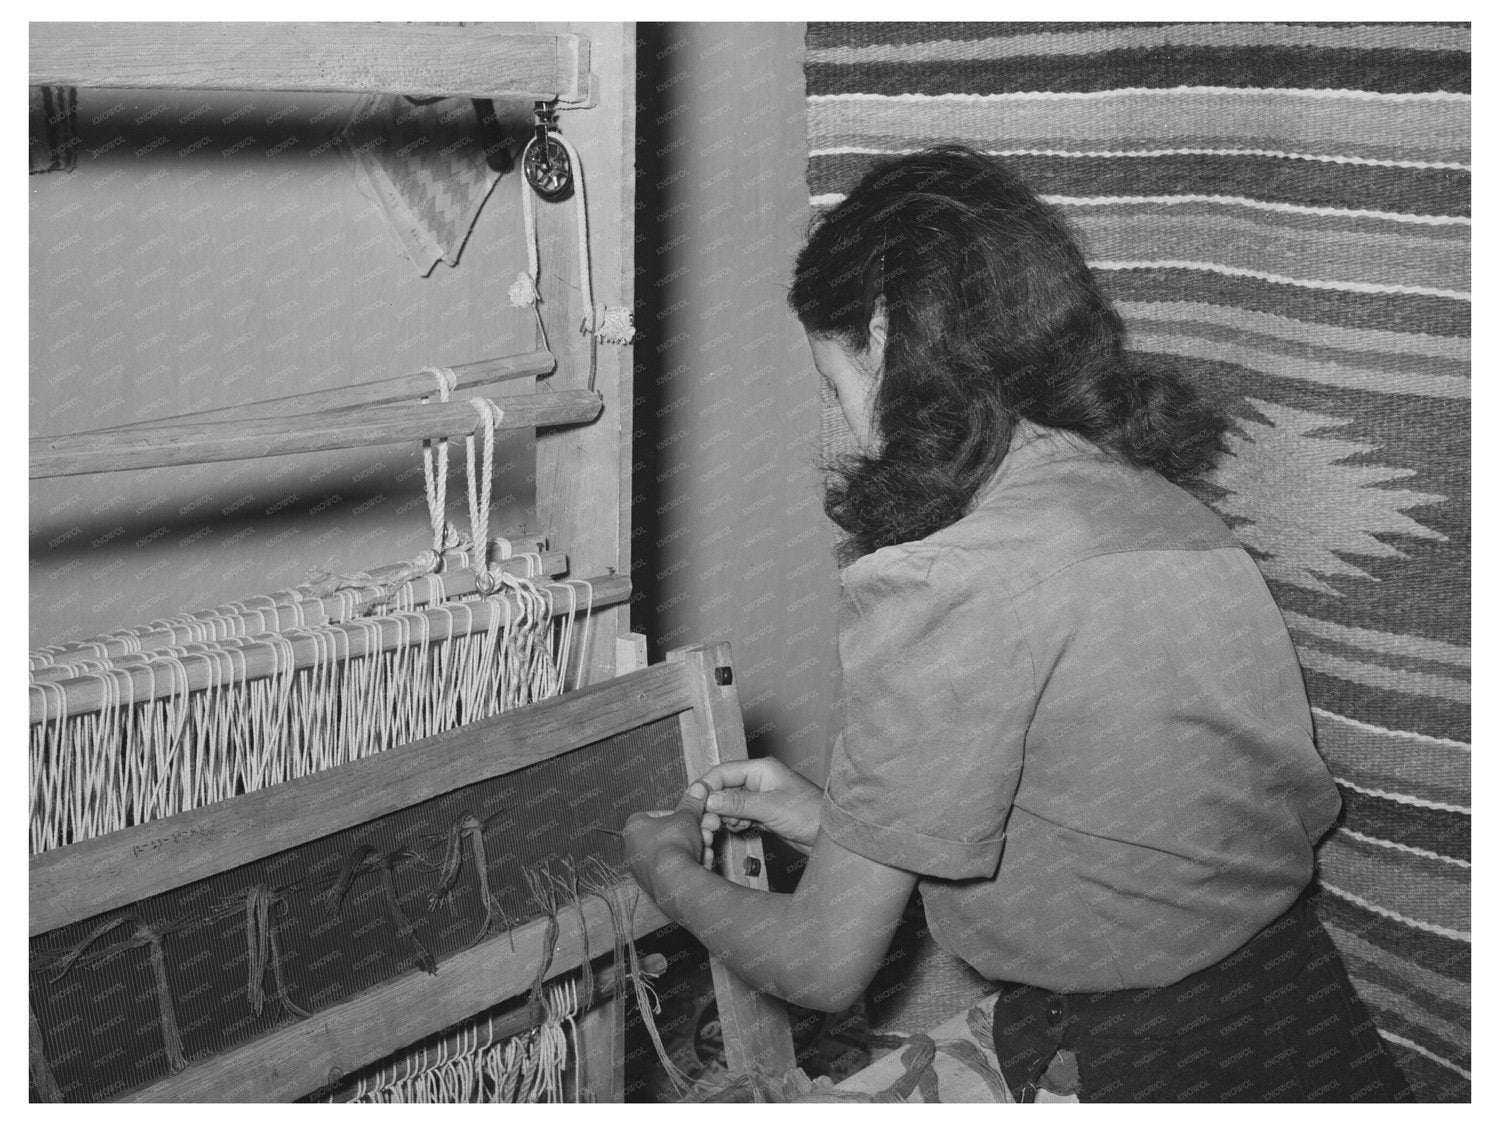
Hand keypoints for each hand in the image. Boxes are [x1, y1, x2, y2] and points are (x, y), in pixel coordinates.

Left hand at [623, 788, 705, 901]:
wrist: (674, 879)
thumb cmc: (674, 842)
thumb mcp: (687, 817)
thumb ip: (691, 804)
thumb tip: (698, 789)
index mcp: (633, 826)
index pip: (658, 815)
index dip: (679, 816)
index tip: (692, 818)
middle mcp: (632, 848)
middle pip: (668, 836)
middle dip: (690, 834)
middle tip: (705, 832)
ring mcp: (642, 869)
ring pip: (673, 854)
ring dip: (693, 849)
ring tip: (706, 848)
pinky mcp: (652, 886)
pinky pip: (673, 870)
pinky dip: (688, 865)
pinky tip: (702, 863)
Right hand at [695, 758, 821, 856]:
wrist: (833, 836)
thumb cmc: (812, 814)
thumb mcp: (771, 807)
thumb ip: (739, 803)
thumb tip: (710, 800)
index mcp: (761, 769)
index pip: (723, 772)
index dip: (706, 786)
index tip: (694, 803)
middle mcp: (759, 781)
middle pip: (724, 789)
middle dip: (714, 805)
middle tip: (709, 823)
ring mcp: (761, 798)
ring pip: (730, 805)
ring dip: (724, 817)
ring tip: (728, 827)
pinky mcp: (764, 815)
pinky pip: (740, 816)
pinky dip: (734, 823)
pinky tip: (739, 829)